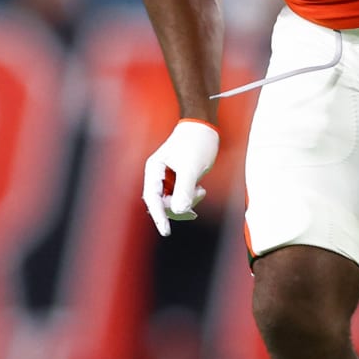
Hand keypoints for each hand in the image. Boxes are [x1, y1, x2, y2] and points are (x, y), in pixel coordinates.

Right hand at [142, 119, 219, 235]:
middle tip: (198, 194)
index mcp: (154, 169)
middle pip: (162, 203)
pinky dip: (191, 199)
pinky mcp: (178, 180)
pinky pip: (181, 198)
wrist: (205, 127)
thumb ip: (184, 189)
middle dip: (180, 205)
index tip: (166, 231)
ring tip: (201, 189)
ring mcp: (167, 179)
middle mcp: (157, 175)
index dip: (159, 216)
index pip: (152, 198)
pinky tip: (200, 190)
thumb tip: (179, 211)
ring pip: (173, 202)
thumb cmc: (196, 141)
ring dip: (188, 202)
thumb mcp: (191, 166)